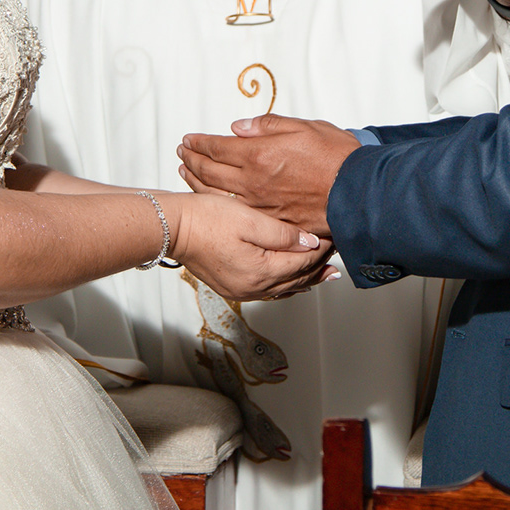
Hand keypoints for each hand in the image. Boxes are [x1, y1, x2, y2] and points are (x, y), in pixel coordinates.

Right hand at [164, 192, 334, 301]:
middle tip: (336, 252)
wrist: (173, 228)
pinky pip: (269, 290)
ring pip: (285, 288)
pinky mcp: (231, 286)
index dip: (322, 248)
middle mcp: (253, 287)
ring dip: (306, 278)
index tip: (334, 235)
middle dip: (319, 265)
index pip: (304, 262)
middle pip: (298, 279)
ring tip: (325, 271)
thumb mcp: (250, 219)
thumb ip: (284, 234)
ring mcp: (241, 290)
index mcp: (261, 271)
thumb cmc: (206, 219)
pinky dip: (286, 283)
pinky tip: (292, 279)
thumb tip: (311, 244)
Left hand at [177, 115, 358, 236]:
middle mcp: (253, 181)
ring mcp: (259, 204)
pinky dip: (217, 203)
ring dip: (197, 181)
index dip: (200, 143)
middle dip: (192, 159)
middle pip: (210, 171)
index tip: (189, 139)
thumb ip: (268, 126)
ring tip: (186, 172)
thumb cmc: (337, 158)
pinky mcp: (270, 220)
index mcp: (259, 154)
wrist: (357, 193)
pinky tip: (211, 199)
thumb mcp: (305, 127)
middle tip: (182, 152)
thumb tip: (239, 127)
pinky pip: (234, 211)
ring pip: (217, 194)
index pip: (218, 147)